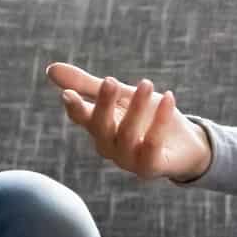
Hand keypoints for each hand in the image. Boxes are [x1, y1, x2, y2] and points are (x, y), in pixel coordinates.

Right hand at [45, 63, 212, 181]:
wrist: (185, 144)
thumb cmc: (147, 117)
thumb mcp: (120, 96)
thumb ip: (87, 85)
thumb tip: (50, 69)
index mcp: (98, 128)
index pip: (81, 118)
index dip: (74, 108)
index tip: (68, 94)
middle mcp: (109, 146)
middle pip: (100, 126)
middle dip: (104, 104)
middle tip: (111, 81)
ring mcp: (128, 160)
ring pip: (126, 134)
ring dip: (136, 107)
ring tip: (147, 83)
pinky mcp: (150, 168)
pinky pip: (152, 144)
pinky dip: (160, 120)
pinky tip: (169, 98)